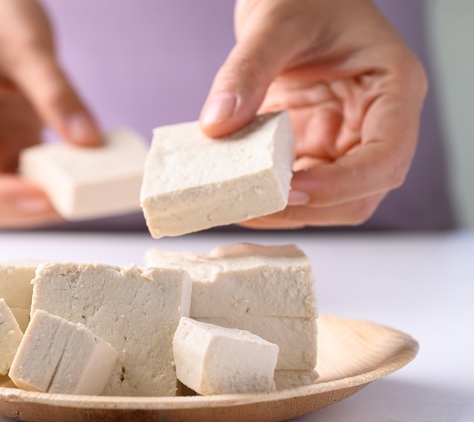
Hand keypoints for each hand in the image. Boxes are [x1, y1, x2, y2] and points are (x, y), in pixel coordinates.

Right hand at [0, 0, 101, 228]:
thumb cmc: (0, 17)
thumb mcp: (29, 47)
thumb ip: (57, 94)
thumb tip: (89, 143)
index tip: (42, 197)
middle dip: (22, 210)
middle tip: (71, 203)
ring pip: (3, 199)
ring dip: (39, 205)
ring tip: (81, 195)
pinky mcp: (9, 147)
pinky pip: (28, 180)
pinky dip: (53, 187)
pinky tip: (82, 179)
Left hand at [199, 0, 426, 228]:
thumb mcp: (275, 23)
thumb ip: (246, 70)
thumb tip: (216, 125)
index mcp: (393, 89)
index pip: (386, 156)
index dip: (342, 184)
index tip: (292, 189)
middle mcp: (375, 125)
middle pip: (360, 194)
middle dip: (306, 208)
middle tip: (248, 206)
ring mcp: (344, 141)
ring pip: (327, 202)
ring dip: (282, 211)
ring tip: (232, 204)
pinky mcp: (313, 149)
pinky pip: (296, 188)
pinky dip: (265, 196)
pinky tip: (232, 191)